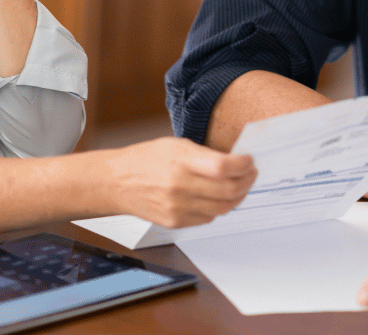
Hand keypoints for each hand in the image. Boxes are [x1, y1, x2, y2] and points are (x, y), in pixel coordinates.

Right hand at [105, 137, 256, 228]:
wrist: (117, 182)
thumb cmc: (146, 159)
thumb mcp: (176, 146)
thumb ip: (205, 155)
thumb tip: (235, 162)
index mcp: (180, 162)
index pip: (223, 167)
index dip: (243, 165)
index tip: (249, 161)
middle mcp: (179, 187)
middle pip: (228, 191)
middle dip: (247, 182)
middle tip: (251, 174)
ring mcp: (177, 208)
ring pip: (222, 208)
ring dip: (237, 197)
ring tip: (240, 186)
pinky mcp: (175, 222)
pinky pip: (208, 218)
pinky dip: (219, 208)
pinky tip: (219, 197)